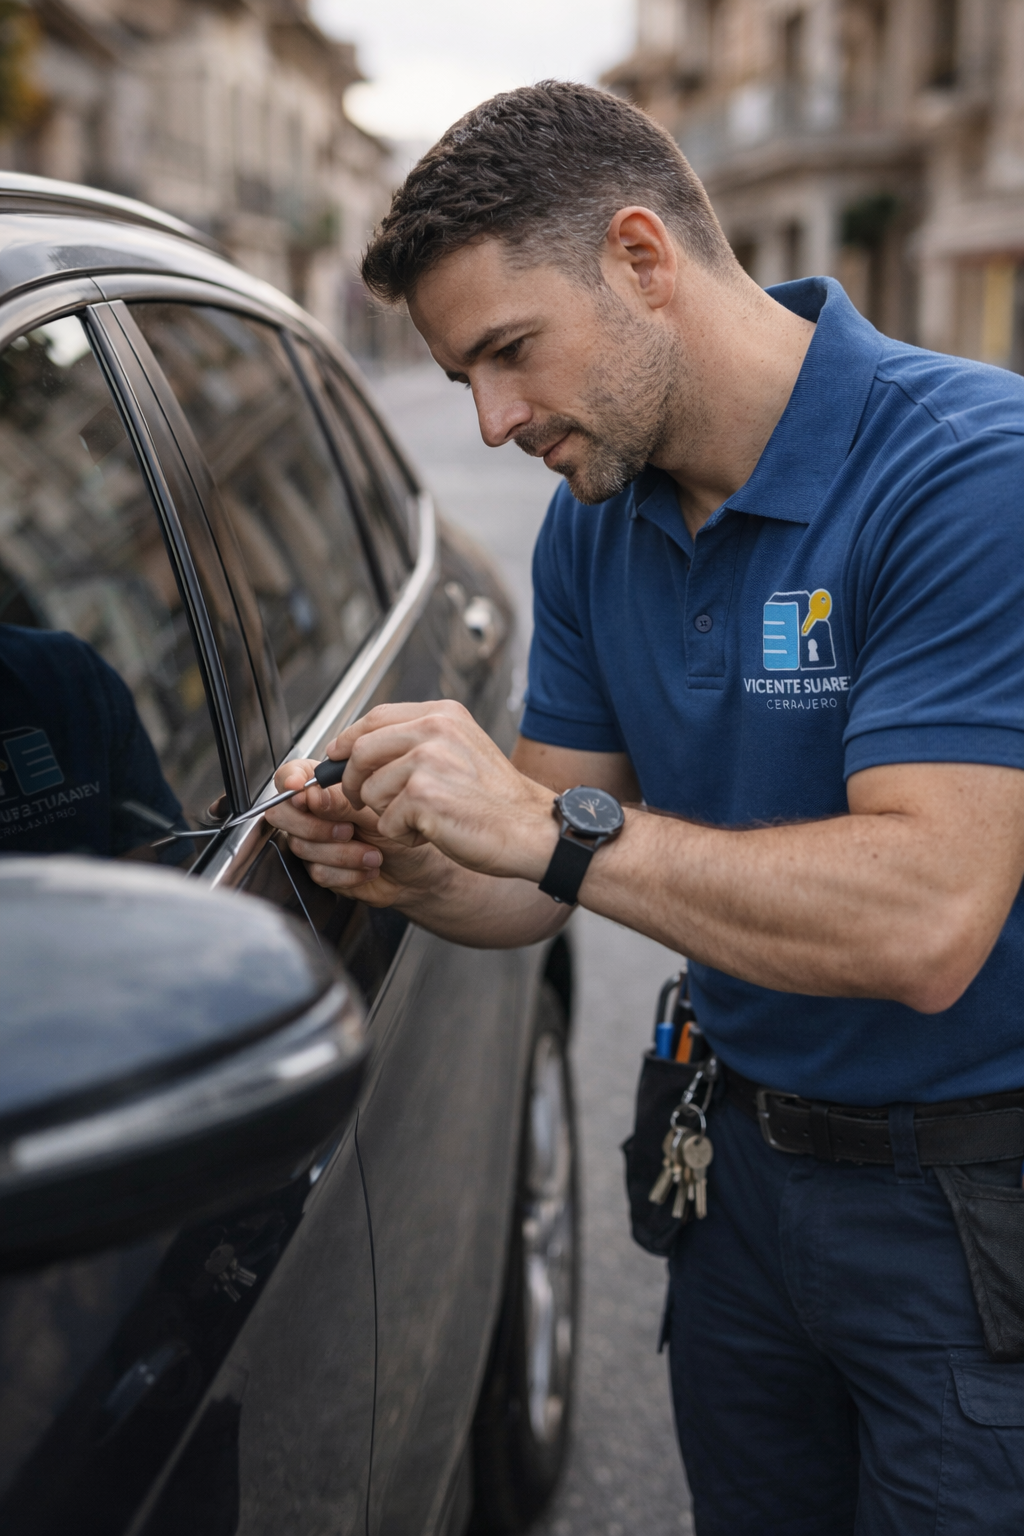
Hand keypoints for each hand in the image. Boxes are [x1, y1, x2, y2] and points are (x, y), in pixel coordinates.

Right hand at [264, 755, 444, 907]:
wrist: (422, 870)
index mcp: (327, 786)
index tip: (301, 792)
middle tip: (348, 830)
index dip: (288, 782)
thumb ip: (341, 800)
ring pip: (302, 846)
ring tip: (372, 851)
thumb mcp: (379, 808)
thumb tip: (309, 795)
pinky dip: (347, 872)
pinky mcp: (322, 868)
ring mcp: (316, 841)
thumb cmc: (406, 827)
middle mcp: (316, 812)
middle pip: (283, 814)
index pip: (289, 776)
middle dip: (316, 826)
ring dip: (342, 853)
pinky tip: (368, 866)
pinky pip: (317, 871)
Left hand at [320, 701, 558, 879]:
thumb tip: (358, 748)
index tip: (337, 757)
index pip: (375, 717)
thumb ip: (418, 741)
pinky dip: (403, 835)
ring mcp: (428, 761)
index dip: (348, 740)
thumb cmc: (497, 800)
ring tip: (422, 819)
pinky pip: (386, 821)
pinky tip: (433, 832)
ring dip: (386, 814)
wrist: (532, 829)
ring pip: (370, 790)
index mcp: (443, 715)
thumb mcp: (461, 750)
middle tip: (361, 799)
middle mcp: (435, 730)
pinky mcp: (423, 796)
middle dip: (352, 780)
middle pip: (361, 749)